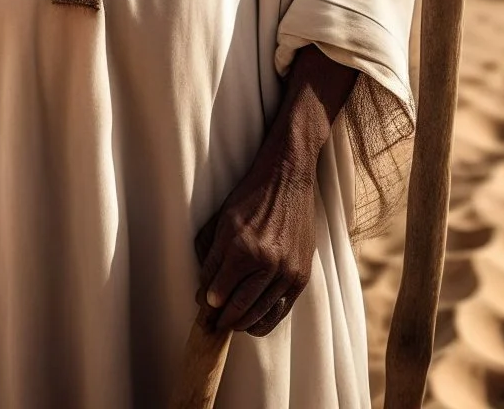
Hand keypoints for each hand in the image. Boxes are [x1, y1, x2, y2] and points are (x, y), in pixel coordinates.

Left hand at [194, 153, 315, 336]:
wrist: (288, 178)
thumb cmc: (251, 196)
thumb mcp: (221, 220)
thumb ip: (209, 254)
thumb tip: (203, 289)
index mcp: (240, 247)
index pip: (215, 289)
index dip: (206, 303)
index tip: (202, 310)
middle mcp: (264, 262)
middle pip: (235, 307)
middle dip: (220, 319)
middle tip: (211, 325)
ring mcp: (285, 270)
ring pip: (257, 313)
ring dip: (240, 323)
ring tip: (230, 324)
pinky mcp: (301, 275)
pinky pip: (280, 310)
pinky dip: (264, 321)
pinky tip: (253, 323)